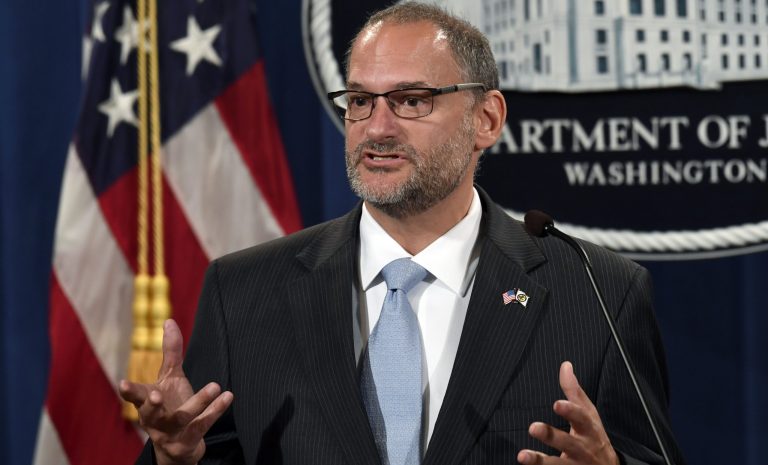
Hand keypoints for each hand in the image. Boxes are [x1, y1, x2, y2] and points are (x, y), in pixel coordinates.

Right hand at [119, 319, 233, 464]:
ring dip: (198, 403)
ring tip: (215, 385)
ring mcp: (169, 434)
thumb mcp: (170, 378)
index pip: (135, 396)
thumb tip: (169, 320)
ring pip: (181, 419)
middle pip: (149, 413)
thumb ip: (170, 352)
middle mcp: (154, 420)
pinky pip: (201, 427)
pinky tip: (228, 396)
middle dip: (152, 404)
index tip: (122, 384)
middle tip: (157, 395)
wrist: (179, 445)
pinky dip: (214, 412)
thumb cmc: (171, 404)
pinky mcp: (186, 444)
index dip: (128, 391)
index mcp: (146, 402)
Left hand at [517, 361, 618, 464]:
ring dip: (540, 461)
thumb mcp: (588, 414)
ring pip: (559, 464)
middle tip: (533, 427)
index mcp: (588, 429)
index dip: (570, 411)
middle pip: (568, 442)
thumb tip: (565, 365)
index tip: (557, 404)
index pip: (581, 418)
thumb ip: (574, 391)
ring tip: (522, 455)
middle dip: (551, 436)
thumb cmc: (594, 436)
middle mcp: (583, 448)